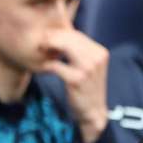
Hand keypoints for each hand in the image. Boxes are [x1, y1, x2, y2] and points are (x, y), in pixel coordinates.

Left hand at [39, 28, 108, 142]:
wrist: (92, 110)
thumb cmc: (87, 87)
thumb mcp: (89, 65)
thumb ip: (79, 50)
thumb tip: (59, 32)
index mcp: (101, 53)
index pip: (77, 35)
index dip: (59, 34)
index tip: (47, 37)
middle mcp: (97, 58)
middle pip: (70, 38)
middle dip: (52, 38)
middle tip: (41, 44)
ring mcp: (88, 69)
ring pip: (64, 46)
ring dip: (49, 47)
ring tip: (41, 51)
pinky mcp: (77, 80)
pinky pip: (56, 65)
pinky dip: (48, 65)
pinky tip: (45, 68)